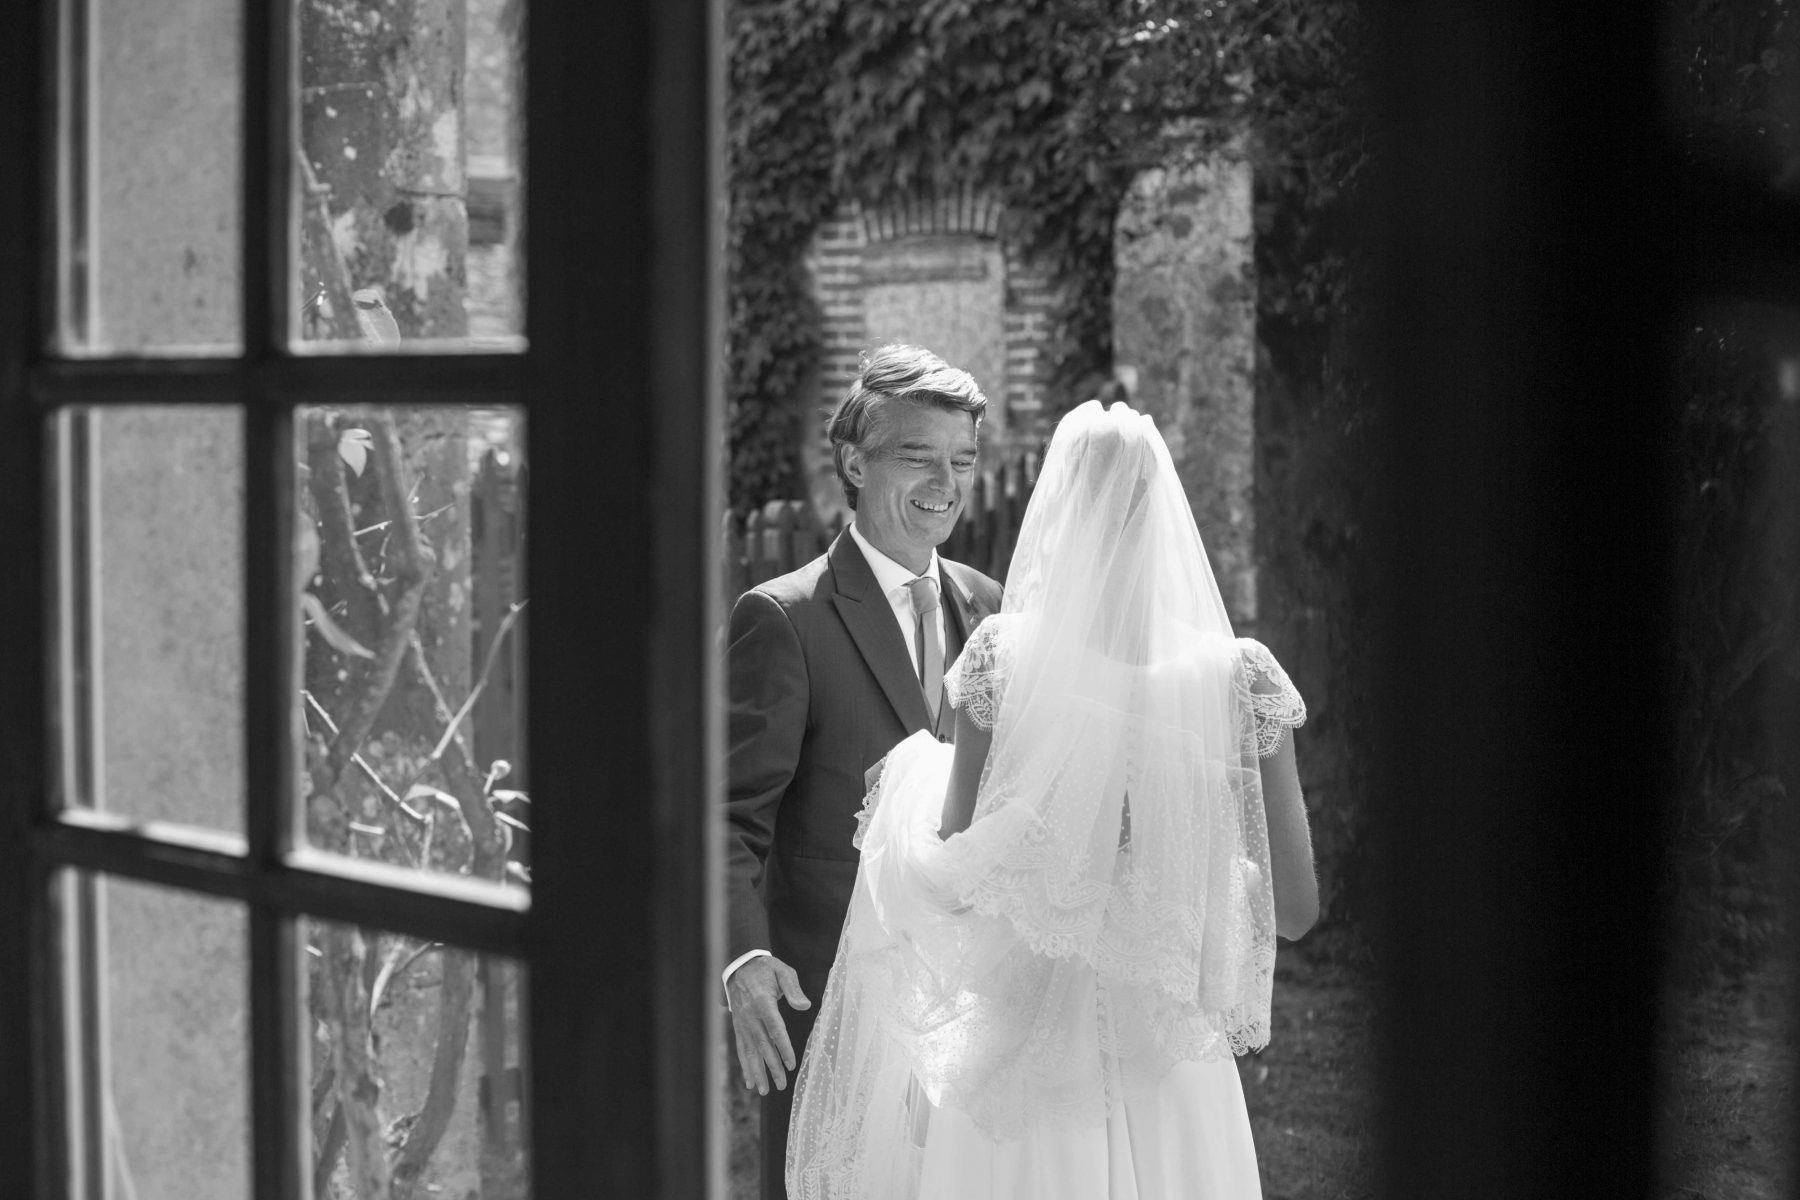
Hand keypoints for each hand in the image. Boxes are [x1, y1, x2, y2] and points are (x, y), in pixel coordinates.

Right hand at [727, 955, 810, 1095]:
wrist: (740, 966)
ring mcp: (742, 1022)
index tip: (791, 1064)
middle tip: (782, 1085)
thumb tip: (805, 1006)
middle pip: (762, 1045)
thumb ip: (793, 989)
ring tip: (764, 1090)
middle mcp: (750, 1015)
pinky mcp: (738, 1026)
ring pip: (750, 1051)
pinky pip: (741, 1048)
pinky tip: (750, 1082)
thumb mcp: (783, 971)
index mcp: (762, 1001)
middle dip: (772, 1067)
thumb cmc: (766, 970)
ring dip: (757, 1072)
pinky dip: (745, 1066)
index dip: (783, 1047)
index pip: (775, 1028)